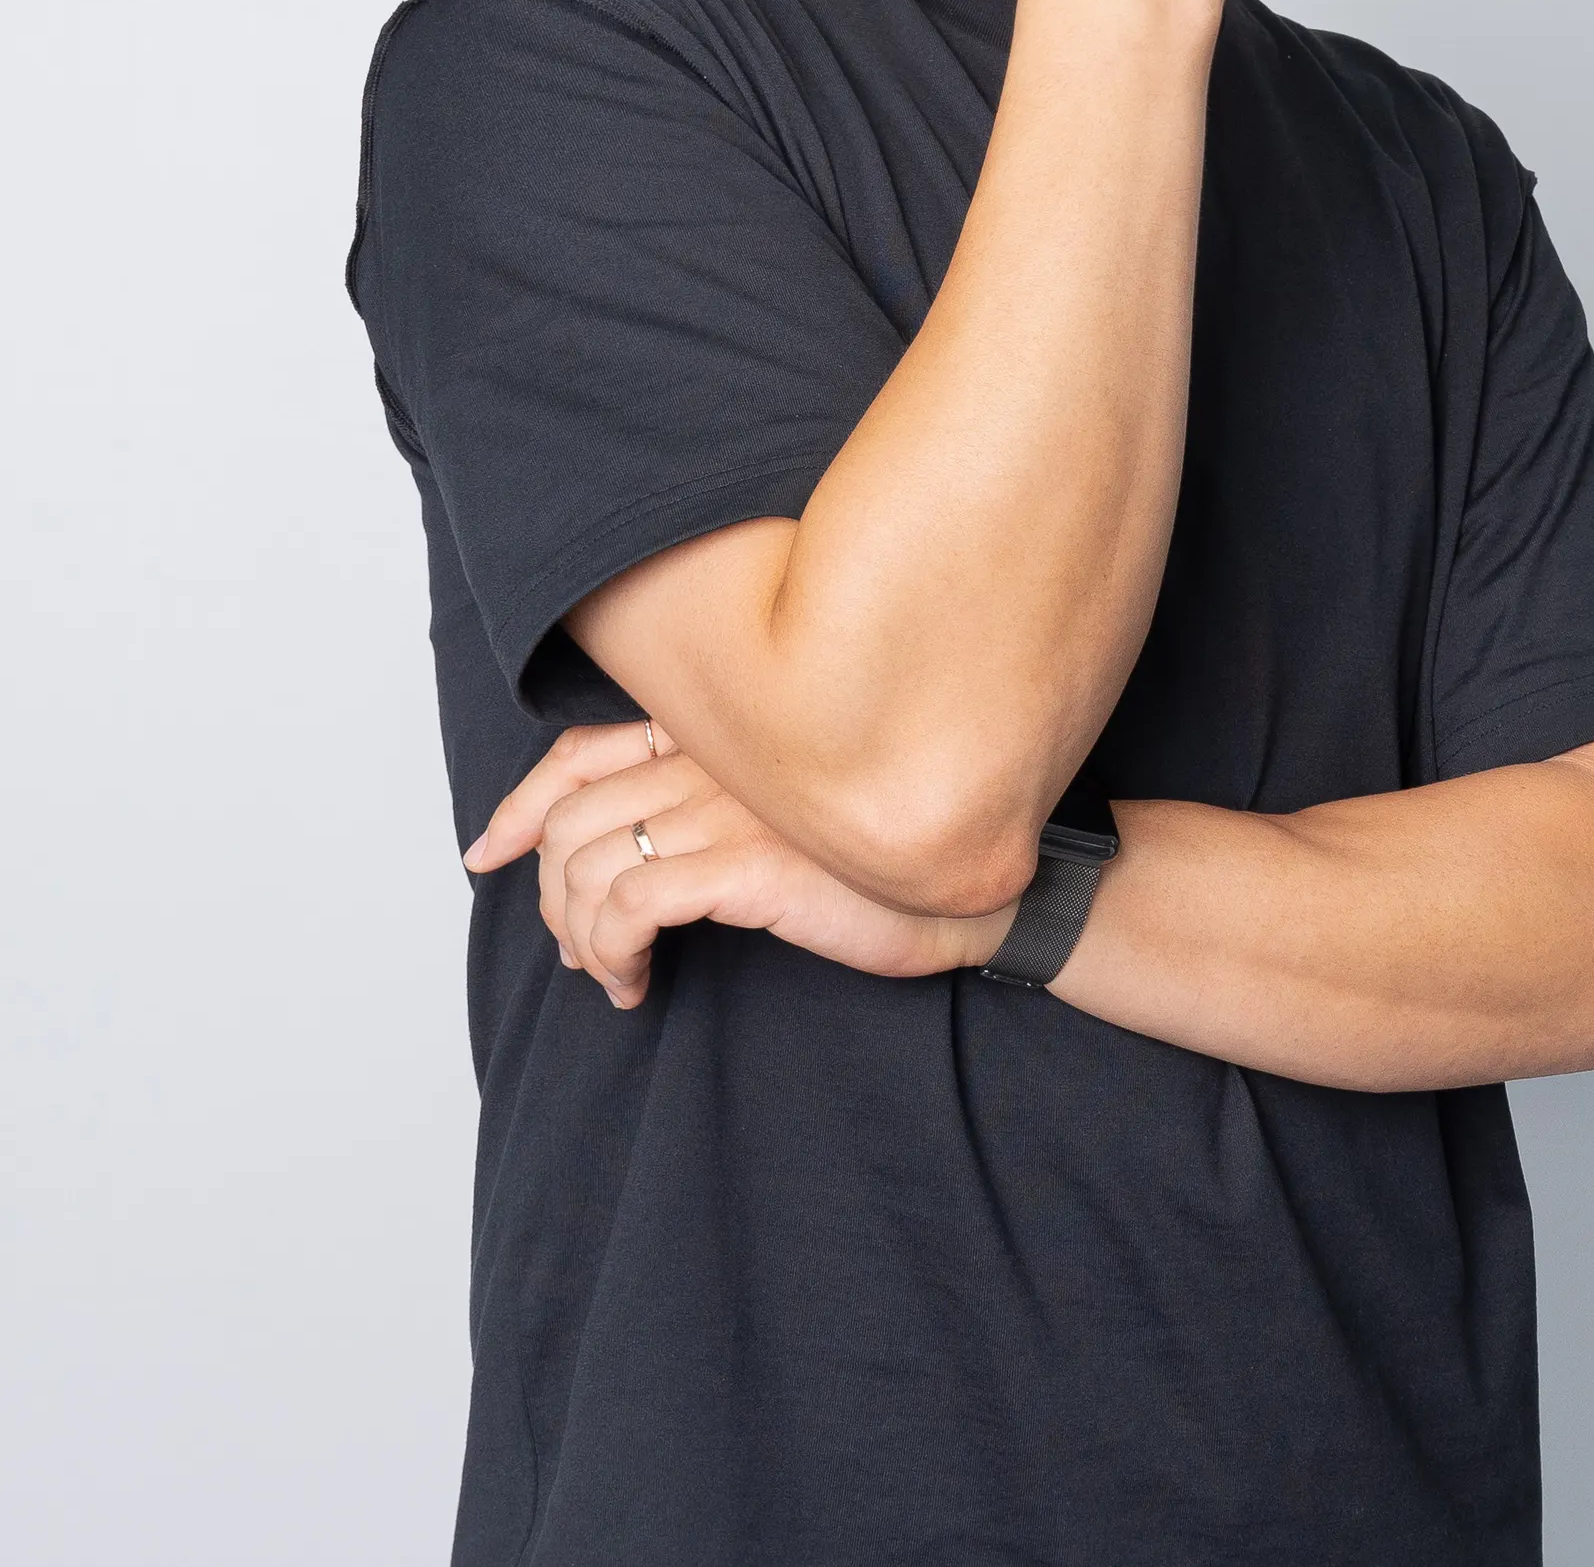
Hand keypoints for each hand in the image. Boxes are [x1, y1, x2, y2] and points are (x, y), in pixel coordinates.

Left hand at [464, 722, 1016, 1006]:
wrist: (977, 896)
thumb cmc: (882, 865)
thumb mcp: (784, 821)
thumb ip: (707, 808)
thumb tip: (610, 858)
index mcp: (724, 735)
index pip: (586, 749)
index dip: (523, 801)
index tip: (488, 851)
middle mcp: (720, 756)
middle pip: (572, 816)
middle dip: (551, 894)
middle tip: (581, 950)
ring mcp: (733, 804)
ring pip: (587, 863)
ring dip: (578, 934)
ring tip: (611, 972)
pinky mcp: (748, 862)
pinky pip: (627, 906)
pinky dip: (609, 954)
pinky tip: (634, 986)